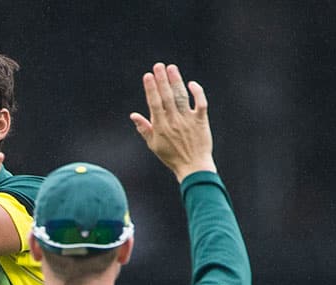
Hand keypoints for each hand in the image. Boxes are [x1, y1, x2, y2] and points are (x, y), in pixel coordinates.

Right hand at [130, 63, 215, 181]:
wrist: (193, 167)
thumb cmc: (172, 157)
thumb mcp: (154, 145)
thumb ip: (144, 128)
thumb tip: (133, 115)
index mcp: (161, 127)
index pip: (154, 104)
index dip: (151, 89)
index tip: (148, 76)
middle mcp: (174, 121)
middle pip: (167, 97)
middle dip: (162, 80)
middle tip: (158, 66)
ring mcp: (188, 120)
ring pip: (182, 97)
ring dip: (176, 82)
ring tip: (171, 68)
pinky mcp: (201, 121)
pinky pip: (200, 103)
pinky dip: (197, 92)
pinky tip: (191, 83)